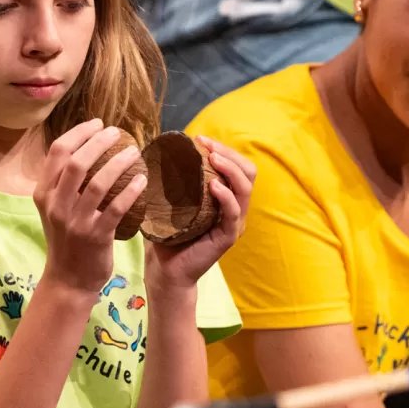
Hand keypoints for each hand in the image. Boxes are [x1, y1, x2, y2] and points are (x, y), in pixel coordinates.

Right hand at [34, 120, 146, 294]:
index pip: (58, 151)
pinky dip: (131, 190)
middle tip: (118, 133)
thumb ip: (63, 183)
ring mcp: (75, 221)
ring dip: (118, 162)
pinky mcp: (95, 235)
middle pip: (76, 161)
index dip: (79, 132)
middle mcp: (55, 204)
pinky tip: (142, 179)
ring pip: (97, 182)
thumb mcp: (55, 209)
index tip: (98, 124)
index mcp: (43, 193)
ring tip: (134, 151)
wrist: (69, 280)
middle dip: (99, 141)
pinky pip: (116, 207)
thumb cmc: (67, 240)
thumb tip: (87, 147)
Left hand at [143, 136, 253, 292]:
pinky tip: (214, 186)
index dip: (223, 149)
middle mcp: (235, 208)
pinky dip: (226, 196)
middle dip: (228, 153)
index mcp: (226, 198)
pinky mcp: (227, 237)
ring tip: (212, 158)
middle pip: (247, 172)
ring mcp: (234, 223)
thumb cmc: (167, 234)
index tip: (199, 139)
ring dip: (229, 169)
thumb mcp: (172, 201)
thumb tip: (161, 149)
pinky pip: (233, 212)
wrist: (164, 268)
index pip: (238, 166)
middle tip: (206, 145)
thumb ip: (175, 179)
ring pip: (244, 188)